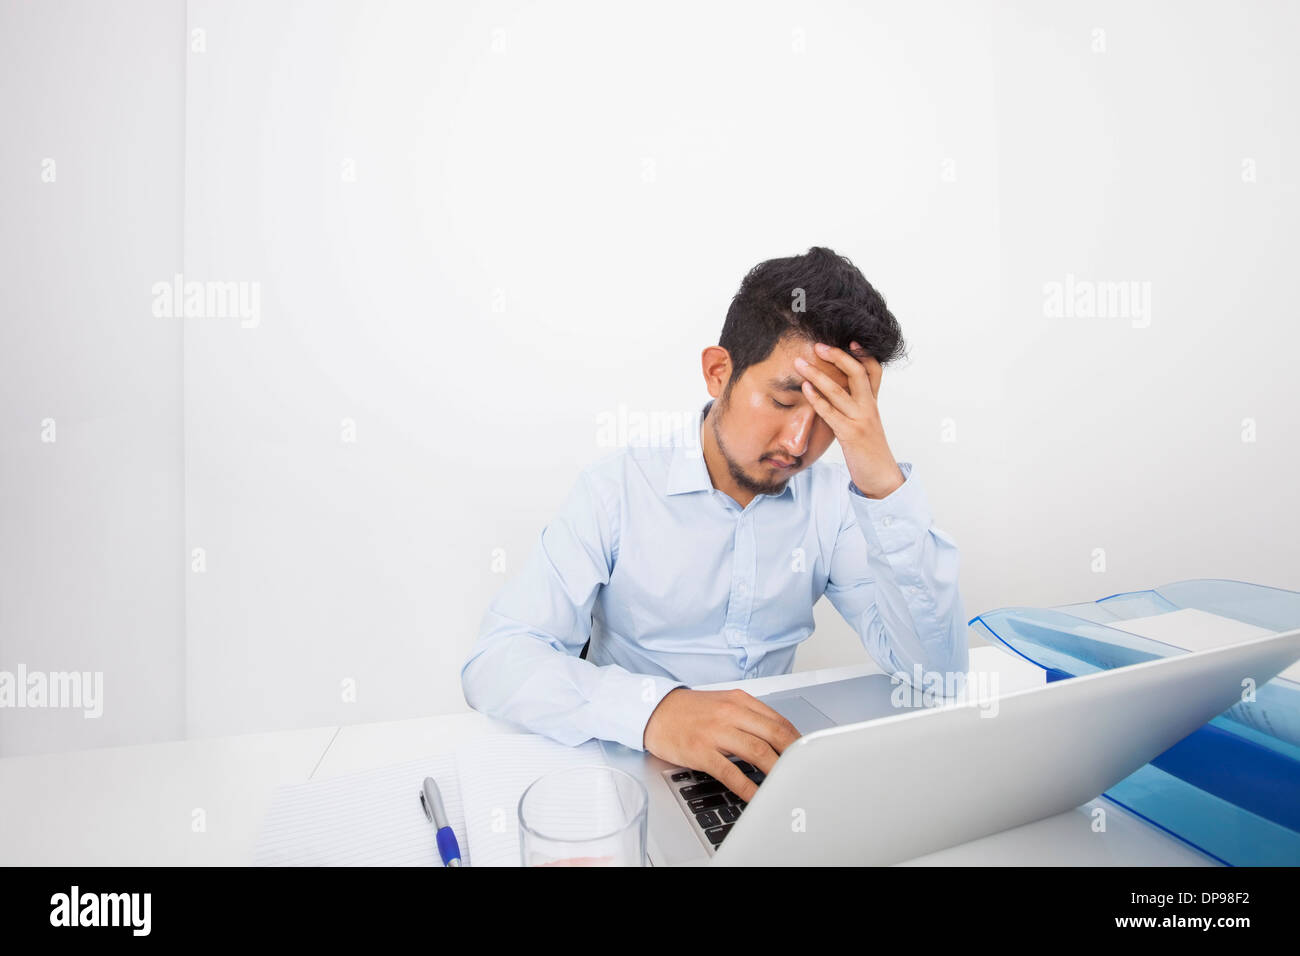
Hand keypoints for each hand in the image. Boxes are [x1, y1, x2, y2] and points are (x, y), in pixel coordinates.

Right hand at [643, 687, 801, 801]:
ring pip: (757, 751)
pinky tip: (757, 795)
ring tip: (788, 784)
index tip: (807, 754)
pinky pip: (730, 771)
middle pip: (774, 734)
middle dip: (794, 755)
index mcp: (739, 700)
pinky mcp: (701, 750)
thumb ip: (749, 716)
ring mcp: (715, 732)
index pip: (778, 720)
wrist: (654, 710)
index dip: (796, 740)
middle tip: (806, 771)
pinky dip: (748, 786)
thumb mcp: (723, 703)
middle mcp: (730, 713)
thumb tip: (777, 737)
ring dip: (776, 770)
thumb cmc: (690, 710)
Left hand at [794, 341, 904, 497]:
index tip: (849, 340)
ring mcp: (860, 419)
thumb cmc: (869, 450)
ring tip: (800, 363)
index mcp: (873, 402)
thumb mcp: (865, 423)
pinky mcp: (850, 434)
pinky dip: (817, 398)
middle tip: (818, 345)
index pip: (874, 370)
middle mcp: (869, 407)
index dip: (863, 353)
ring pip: (839, 390)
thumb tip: (835, 390)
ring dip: (817, 374)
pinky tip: (805, 388)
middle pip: (858, 372)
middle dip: (837, 356)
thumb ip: (854, 406)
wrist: (881, 476)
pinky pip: (831, 412)